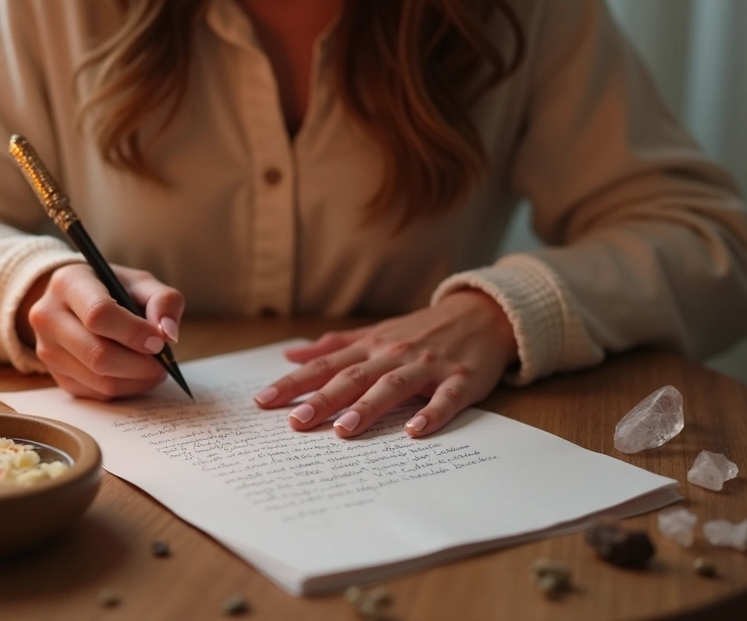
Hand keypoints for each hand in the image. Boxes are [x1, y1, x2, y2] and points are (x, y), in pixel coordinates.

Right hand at [16, 263, 183, 399]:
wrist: (74, 301)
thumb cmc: (112, 289)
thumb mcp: (140, 282)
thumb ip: (163, 300)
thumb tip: (168, 335)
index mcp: (68, 284)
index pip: (99, 315)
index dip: (134, 332)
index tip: (160, 341)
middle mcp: (48, 317)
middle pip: (98, 354)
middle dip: (140, 364)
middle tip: (163, 361)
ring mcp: (47, 350)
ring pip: (100, 380)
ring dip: (137, 380)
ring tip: (155, 368)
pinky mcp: (57, 376)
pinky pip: (98, 394)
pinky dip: (126, 388)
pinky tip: (136, 374)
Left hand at [253, 290, 517, 437]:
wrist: (483, 314)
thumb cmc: (422, 330)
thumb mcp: (376, 333)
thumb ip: (334, 346)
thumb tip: (290, 355)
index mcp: (371, 347)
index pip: (325, 366)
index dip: (293, 384)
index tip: (263, 402)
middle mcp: (394, 355)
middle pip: (353, 378)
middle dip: (322, 399)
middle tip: (295, 422)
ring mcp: (427, 366)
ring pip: (393, 386)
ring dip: (368, 407)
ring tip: (344, 430)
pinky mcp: (460, 380)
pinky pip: (445, 399)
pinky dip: (431, 414)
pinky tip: (415, 432)